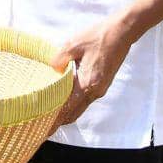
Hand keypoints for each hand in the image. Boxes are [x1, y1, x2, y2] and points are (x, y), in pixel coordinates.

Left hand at [47, 18, 132, 133]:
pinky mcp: (101, 83)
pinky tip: (61, 98)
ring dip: (65, 111)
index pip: (68, 109)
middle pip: (74, 112)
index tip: (43, 129)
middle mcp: (95, 91)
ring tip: (48, 113)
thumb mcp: (72, 45)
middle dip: (58, 120)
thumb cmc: (97, 37)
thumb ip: (59, 59)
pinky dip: (72, 103)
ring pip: (79, 106)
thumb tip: (50, 69)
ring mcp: (99, 88)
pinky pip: (84, 98)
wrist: (121, 33)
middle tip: (41, 125)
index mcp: (88, 84)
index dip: (55, 120)